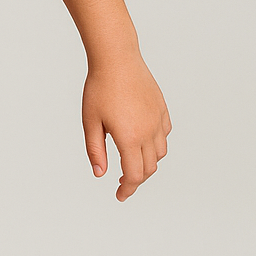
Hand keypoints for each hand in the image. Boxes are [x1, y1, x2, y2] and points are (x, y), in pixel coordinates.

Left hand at [82, 54, 170, 200]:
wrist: (116, 59)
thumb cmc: (99, 89)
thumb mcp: (90, 122)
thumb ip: (96, 151)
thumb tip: (101, 174)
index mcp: (130, 138)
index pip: (134, 175)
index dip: (128, 189)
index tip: (120, 195)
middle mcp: (149, 132)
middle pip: (149, 168)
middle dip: (137, 180)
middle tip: (122, 182)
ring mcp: (158, 120)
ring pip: (160, 153)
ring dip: (148, 163)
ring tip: (132, 162)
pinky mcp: (162, 108)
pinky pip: (164, 134)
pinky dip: (156, 144)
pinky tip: (143, 141)